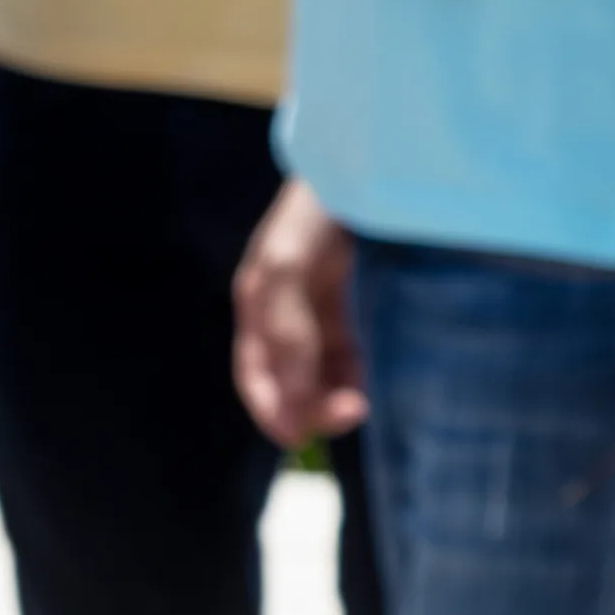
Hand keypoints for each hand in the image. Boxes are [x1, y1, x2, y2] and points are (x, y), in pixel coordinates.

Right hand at [231, 182, 367, 447]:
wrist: (357, 175)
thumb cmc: (311, 218)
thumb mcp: (288, 270)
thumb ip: (287, 331)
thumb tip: (291, 395)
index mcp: (254, 305)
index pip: (252, 374)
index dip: (269, 409)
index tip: (297, 439)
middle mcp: (277, 315)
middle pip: (285, 380)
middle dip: (309, 405)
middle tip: (350, 413)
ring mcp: (311, 311)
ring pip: (315, 374)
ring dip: (332, 395)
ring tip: (360, 403)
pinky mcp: (340, 307)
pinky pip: (340, 355)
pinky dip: (349, 375)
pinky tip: (362, 383)